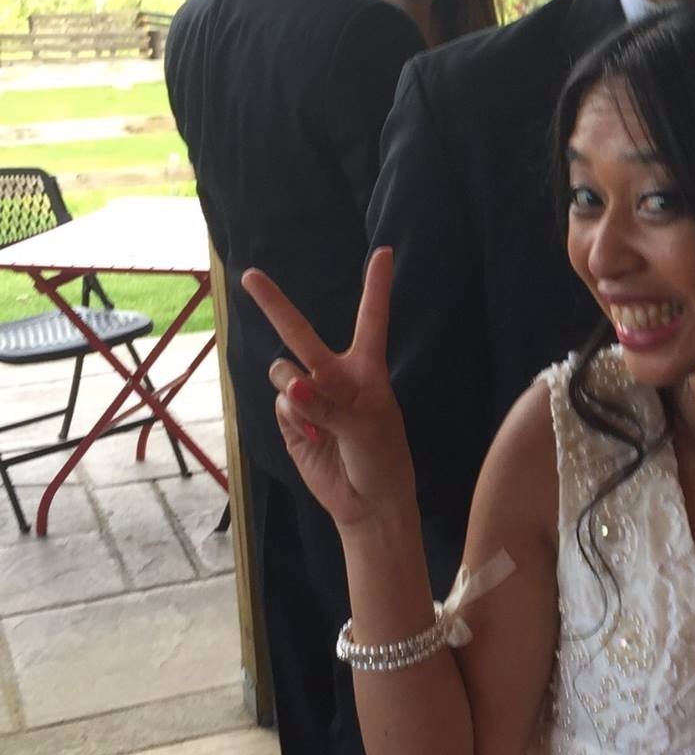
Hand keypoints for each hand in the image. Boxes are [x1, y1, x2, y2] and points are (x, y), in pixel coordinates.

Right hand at [241, 249, 415, 532]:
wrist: (367, 502)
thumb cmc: (380, 458)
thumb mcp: (366, 427)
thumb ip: (328, 404)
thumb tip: (292, 386)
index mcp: (365, 368)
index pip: (371, 319)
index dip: (375, 287)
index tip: (384, 252)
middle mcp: (334, 374)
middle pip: (300, 332)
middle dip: (274, 304)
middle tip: (250, 276)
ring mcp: (308, 396)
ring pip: (282, 373)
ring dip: (295, 395)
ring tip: (322, 425)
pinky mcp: (290, 420)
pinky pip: (280, 405)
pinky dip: (293, 420)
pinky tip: (314, 439)